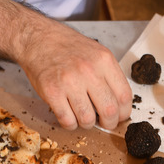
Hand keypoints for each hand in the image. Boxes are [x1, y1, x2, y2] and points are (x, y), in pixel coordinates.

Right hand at [17, 21, 131, 129]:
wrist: (39, 39)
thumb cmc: (68, 48)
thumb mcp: (96, 52)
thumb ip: (108, 75)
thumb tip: (119, 104)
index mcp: (104, 60)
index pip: (124, 95)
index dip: (124, 112)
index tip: (119, 116)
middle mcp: (89, 71)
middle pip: (109, 110)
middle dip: (109, 123)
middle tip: (104, 123)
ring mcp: (69, 82)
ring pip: (87, 119)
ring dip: (87, 124)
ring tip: (83, 117)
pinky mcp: (52, 92)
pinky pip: (67, 120)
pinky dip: (70, 124)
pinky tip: (69, 116)